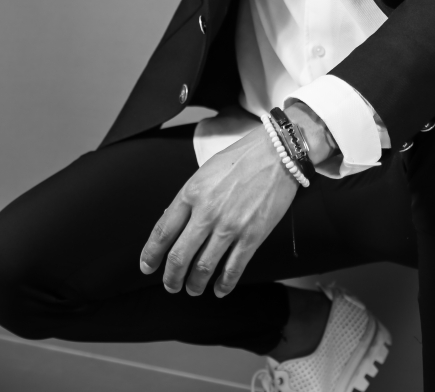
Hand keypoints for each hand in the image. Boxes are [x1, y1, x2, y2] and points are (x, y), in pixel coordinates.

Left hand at [140, 125, 297, 297]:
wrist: (278, 153)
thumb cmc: (240, 158)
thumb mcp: (205, 172)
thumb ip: (189, 198)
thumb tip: (174, 225)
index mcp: (191, 193)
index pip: (162, 232)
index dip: (151, 254)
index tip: (147, 267)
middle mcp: (207, 212)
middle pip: (179, 256)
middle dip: (171, 277)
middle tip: (171, 286)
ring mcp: (230, 226)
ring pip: (203, 268)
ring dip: (195, 284)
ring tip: (193, 289)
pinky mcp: (252, 235)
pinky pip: (233, 268)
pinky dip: (224, 284)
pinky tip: (219, 290)